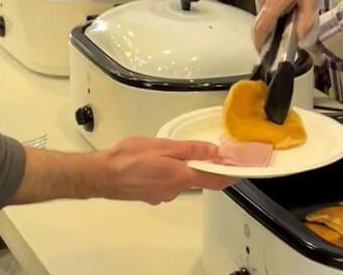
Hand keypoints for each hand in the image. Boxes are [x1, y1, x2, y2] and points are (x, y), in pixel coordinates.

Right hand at [98, 137, 234, 203]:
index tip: (239, 168)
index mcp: (181, 177)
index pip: (214, 180)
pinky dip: (166, 173)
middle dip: (198, 166)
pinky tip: (153, 163)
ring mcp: (162, 195)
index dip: (229, 174)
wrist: (103, 175)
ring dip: (179, 168)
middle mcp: (174, 190)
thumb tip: (214, 152)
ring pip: (179, 180)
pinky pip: (165, 183)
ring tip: (165, 152)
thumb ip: (190, 149)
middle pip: (196, 179)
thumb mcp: (163, 146)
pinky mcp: (150, 196)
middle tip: (197, 149)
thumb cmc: (129, 158)